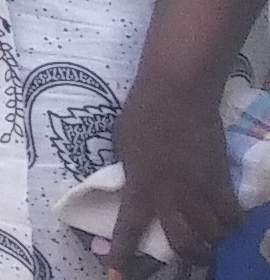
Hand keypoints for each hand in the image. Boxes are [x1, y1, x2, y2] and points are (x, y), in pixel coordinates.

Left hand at [108, 69, 243, 274]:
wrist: (176, 94)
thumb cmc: (141, 114)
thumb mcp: (124, 148)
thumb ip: (133, 173)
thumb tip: (136, 185)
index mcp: (139, 188)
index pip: (128, 231)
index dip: (122, 260)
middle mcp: (169, 197)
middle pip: (184, 244)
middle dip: (188, 258)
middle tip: (190, 259)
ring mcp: (198, 190)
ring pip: (212, 234)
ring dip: (212, 242)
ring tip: (211, 241)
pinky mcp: (221, 180)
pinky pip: (232, 216)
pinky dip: (232, 224)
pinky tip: (229, 222)